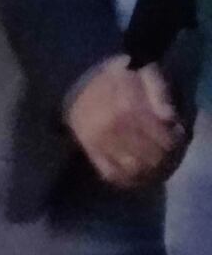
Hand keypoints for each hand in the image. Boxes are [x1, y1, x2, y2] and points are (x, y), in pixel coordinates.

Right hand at [71, 57, 190, 191]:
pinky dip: (125, 180)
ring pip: (132, 168)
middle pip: (151, 157)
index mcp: (129, 110)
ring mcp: (100, 142)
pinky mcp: (89, 150)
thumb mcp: (143, 74)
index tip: (176, 135)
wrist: (76, 80)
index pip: (163, 140)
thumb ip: (159, 92)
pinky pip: (109, 172)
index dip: (175, 141)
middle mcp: (114, 129)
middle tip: (167, 152)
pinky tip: (135, 177)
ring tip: (154, 166)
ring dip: (149, 172)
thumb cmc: (117, 77)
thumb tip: (169, 118)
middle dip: (164, 158)